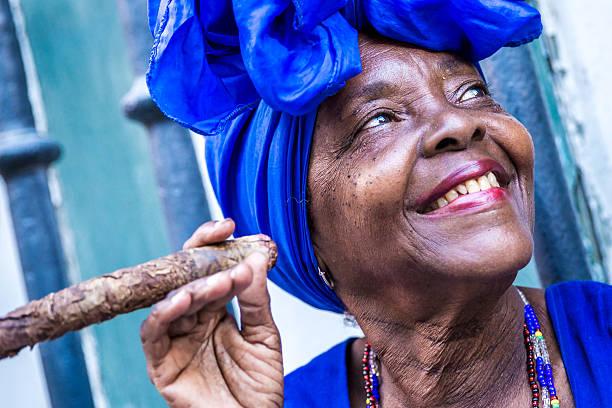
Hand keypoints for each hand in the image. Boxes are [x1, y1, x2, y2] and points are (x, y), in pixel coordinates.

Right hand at [140, 219, 283, 407]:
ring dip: (193, 286)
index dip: (214, 245)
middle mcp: (193, 320)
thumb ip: (257, 300)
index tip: (230, 225)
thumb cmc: (259, 387)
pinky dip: (163, 313)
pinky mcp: (161, 363)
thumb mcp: (265, 336)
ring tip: (217, 281)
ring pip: (172, 301)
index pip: (210, 269)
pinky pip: (153, 333)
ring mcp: (176, 340)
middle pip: (187, 278)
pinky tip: (182, 300)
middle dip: (203, 257)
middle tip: (222, 242)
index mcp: (217, 310)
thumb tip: (255, 258)